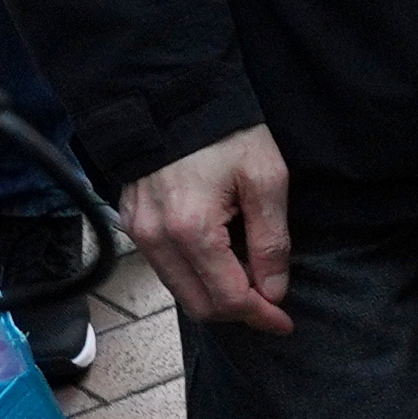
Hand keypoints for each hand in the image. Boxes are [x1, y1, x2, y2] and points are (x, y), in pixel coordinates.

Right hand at [129, 123, 294, 332]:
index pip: (227, 297)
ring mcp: (139, 232)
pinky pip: (166, 268)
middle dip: (238, 312)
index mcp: (191, 229)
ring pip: (180, 290)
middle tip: (270, 306)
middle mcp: (157, 238)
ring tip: (250, 280)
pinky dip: (195, 275)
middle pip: (199, 305)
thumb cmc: (225, 133)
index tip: (284, 321)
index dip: (260, 315)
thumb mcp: (265, 179)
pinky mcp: (133, 223)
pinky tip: (222, 261)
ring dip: (216, 295)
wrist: (174, 97)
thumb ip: (271, 241)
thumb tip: (273, 290)